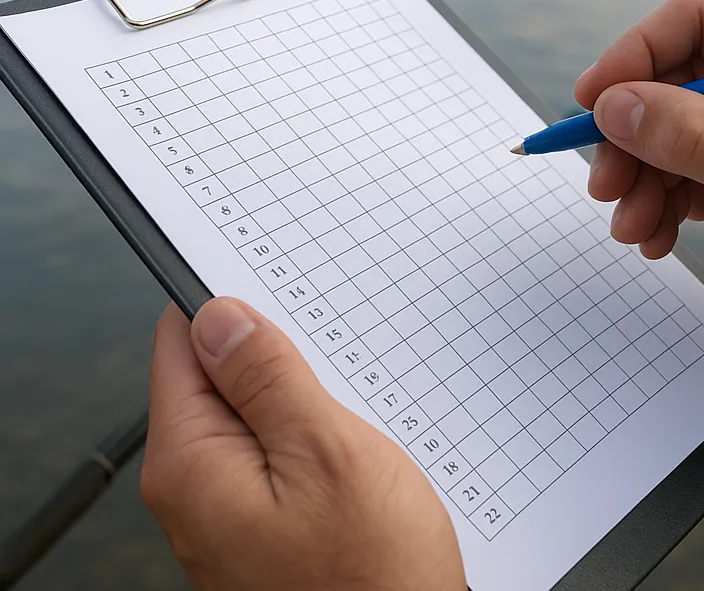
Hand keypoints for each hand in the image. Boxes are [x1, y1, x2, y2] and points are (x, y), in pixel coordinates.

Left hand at [142, 298, 465, 590]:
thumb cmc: (372, 577)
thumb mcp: (326, 451)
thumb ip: (267, 376)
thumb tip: (220, 315)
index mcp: (192, 463)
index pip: (182, 343)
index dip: (228, 306)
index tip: (275, 291)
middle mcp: (195, 488)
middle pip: (217, 375)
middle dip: (273, 355)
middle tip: (332, 365)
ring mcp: (229, 510)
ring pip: (254, 411)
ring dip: (300, 396)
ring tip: (350, 417)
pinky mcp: (263, 523)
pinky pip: (274, 451)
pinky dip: (310, 433)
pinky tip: (352, 448)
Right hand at [574, 0, 703, 343]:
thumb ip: (692, 136)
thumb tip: (610, 106)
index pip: (693, 21)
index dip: (634, 53)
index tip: (592, 101)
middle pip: (667, 83)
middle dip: (630, 136)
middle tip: (605, 186)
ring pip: (663, 133)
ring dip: (639, 180)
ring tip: (634, 229)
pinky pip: (677, 174)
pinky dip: (658, 204)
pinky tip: (658, 239)